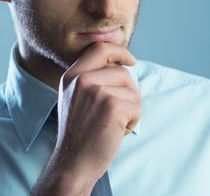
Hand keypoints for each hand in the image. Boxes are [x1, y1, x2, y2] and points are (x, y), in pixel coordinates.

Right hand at [52, 42, 141, 192]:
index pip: (100, 48)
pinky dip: (133, 121)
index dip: (120, 51)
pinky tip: (117, 131)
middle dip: (128, 92)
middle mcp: (82, 80)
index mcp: (72, 76)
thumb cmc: (79, 133)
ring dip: (131, 108)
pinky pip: (137, 107)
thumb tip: (121, 63)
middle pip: (122, 72)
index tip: (130, 61)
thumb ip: (90, 78)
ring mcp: (97, 92)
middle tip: (118, 112)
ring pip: (132, 90)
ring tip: (114, 123)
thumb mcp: (74, 97)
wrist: (73, 162)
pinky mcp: (112, 106)